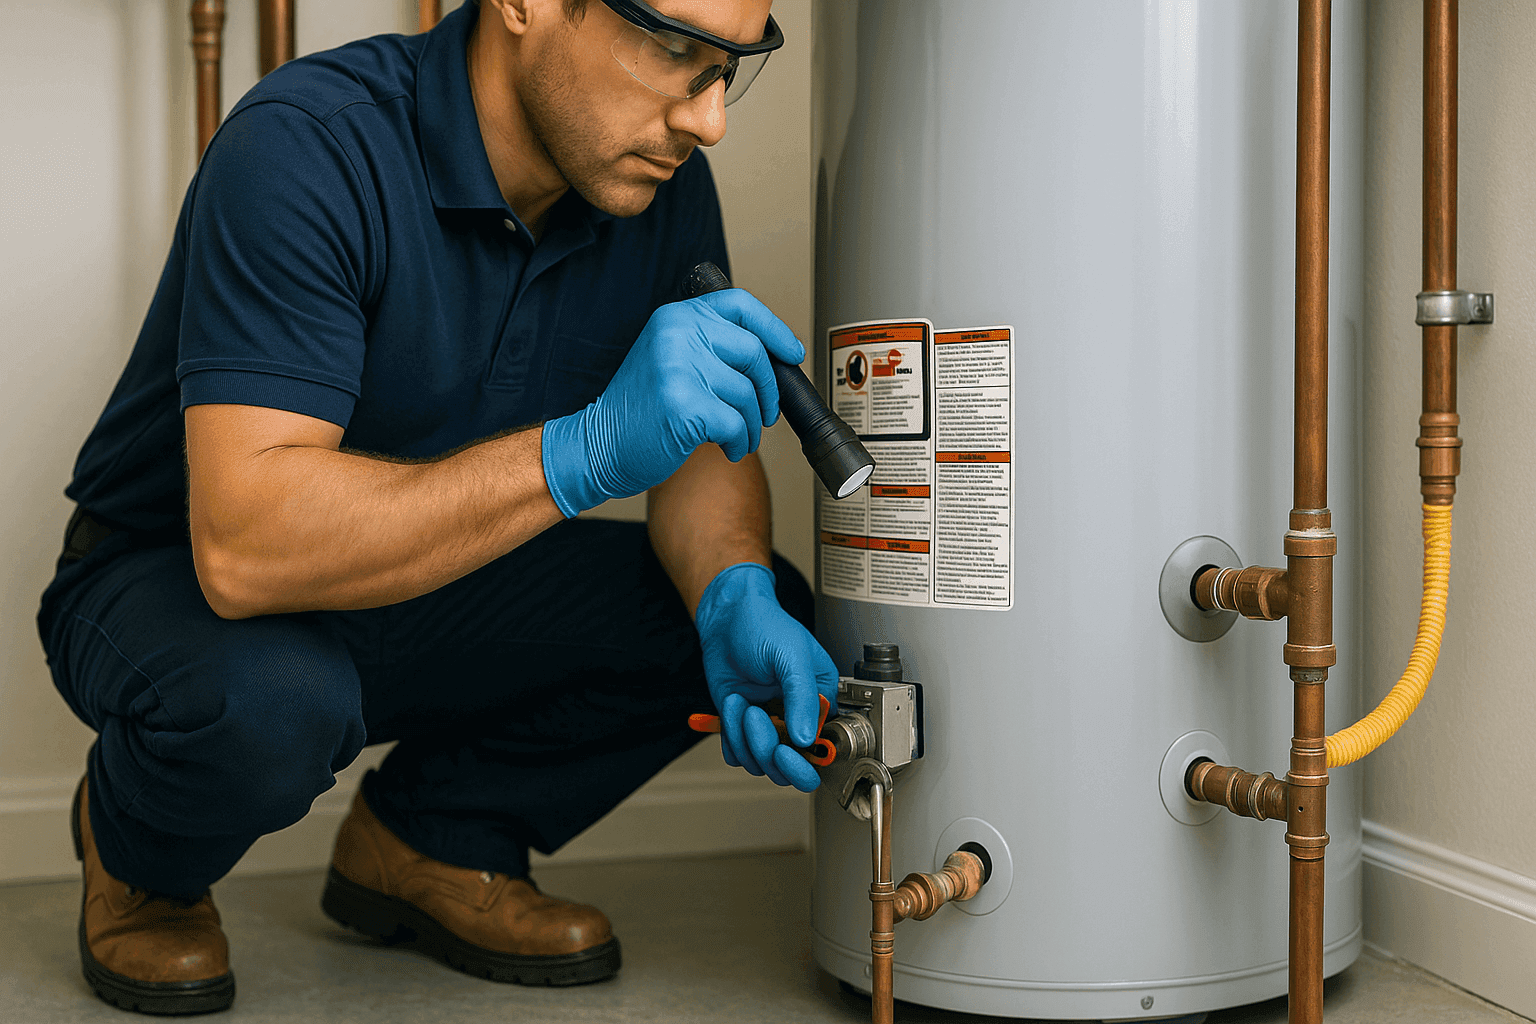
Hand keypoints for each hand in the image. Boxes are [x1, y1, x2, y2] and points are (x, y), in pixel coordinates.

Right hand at [541, 290, 803, 517]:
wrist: (599, 445)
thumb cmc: (639, 409)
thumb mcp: (670, 359)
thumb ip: (710, 346)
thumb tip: (771, 355)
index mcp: (676, 317)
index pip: (740, 305)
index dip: (775, 329)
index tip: (792, 352)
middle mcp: (677, 334)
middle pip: (753, 352)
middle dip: (768, 389)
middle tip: (765, 411)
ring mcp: (679, 368)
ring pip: (747, 394)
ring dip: (752, 424)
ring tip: (738, 436)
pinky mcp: (684, 405)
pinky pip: (737, 423)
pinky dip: (740, 441)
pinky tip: (728, 447)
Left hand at [694, 562, 839, 791]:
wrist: (727, 617)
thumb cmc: (765, 625)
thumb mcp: (792, 656)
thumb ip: (803, 698)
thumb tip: (808, 738)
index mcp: (821, 702)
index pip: (823, 749)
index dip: (805, 759)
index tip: (787, 750)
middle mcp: (796, 718)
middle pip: (790, 766)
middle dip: (768, 749)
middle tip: (757, 720)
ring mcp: (769, 724)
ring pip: (759, 762)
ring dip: (744, 736)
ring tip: (740, 701)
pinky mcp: (742, 726)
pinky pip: (736, 753)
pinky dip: (729, 734)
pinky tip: (731, 703)